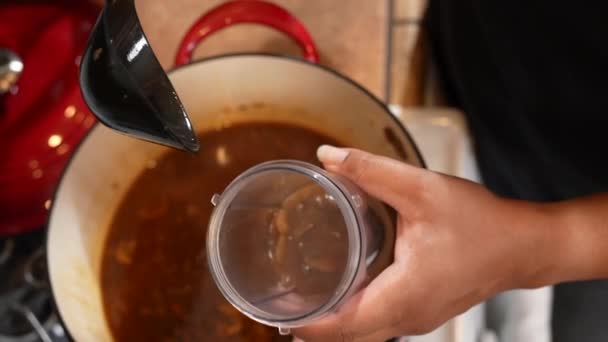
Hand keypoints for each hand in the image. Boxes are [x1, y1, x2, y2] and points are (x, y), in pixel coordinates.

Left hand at [292, 146, 559, 341]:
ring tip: (303, 300)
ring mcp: (417, 319)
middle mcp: (409, 316)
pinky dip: (355, 317)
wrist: (523, 245)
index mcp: (405, 295)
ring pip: (365, 334)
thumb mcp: (422, 190)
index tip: (278, 313)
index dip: (308, 324)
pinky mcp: (423, 311)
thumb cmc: (481, 223)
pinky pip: (380, 324)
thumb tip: (328, 156)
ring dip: (333, 324)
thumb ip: (371, 171)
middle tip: (281, 303)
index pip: (344, 325)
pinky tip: (343, 294)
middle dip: (312, 327)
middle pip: (349, 337)